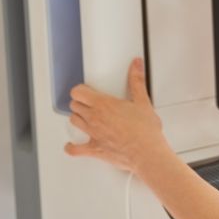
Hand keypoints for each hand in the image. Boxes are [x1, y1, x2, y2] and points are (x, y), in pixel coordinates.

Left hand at [64, 58, 169, 173]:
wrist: (146, 153)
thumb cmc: (145, 131)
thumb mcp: (143, 102)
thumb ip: (137, 81)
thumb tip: (136, 65)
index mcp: (103, 104)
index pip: (78, 92)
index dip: (80, 90)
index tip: (85, 90)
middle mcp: (94, 118)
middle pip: (75, 105)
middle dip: (80, 103)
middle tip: (87, 103)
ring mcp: (92, 133)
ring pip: (74, 121)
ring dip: (77, 118)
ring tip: (83, 116)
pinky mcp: (94, 148)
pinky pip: (75, 149)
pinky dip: (72, 147)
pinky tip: (72, 146)